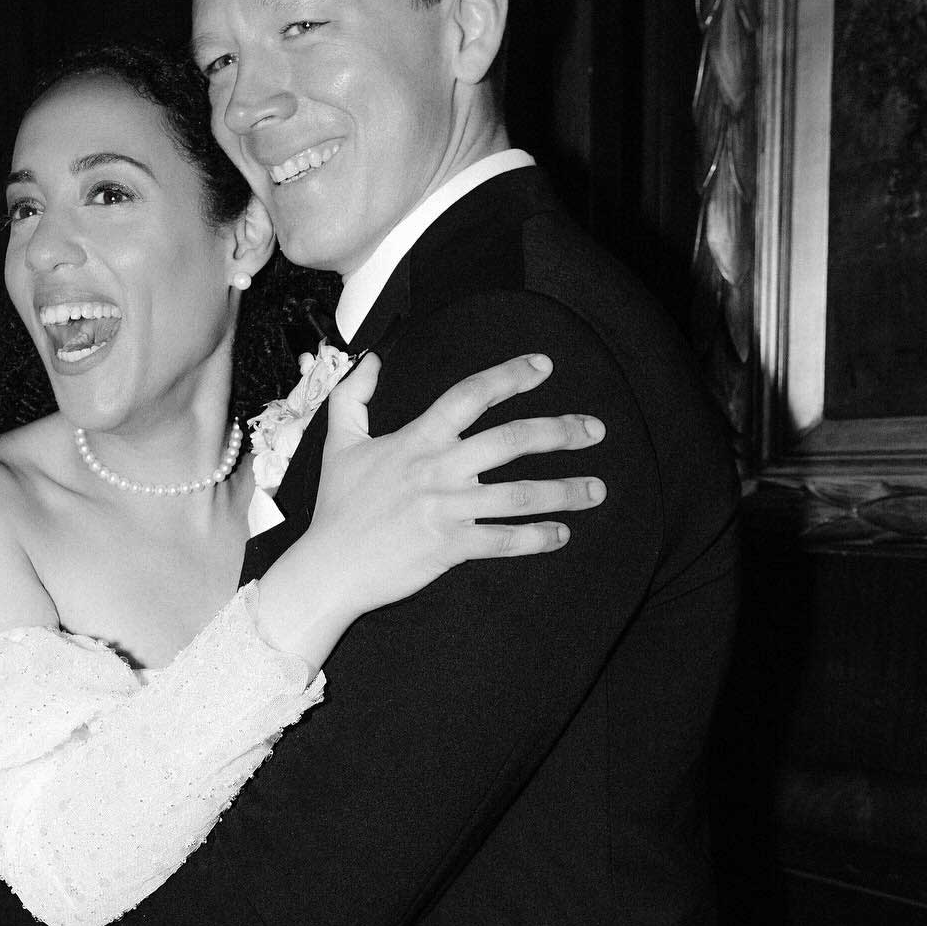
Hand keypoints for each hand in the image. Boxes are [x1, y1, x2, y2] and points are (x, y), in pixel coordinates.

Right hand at [255, 352, 605, 670]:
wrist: (329, 567)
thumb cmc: (338, 507)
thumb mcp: (339, 443)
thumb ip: (353, 396)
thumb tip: (367, 358)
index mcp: (417, 439)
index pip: (471, 395)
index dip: (510, 376)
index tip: (544, 366)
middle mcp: (439, 469)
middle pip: (512, 440)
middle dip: (560, 432)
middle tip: (594, 430)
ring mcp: (447, 509)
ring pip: (519, 495)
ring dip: (564, 491)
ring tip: (597, 489)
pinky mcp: (451, 547)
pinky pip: (505, 541)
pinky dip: (538, 538)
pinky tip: (562, 534)